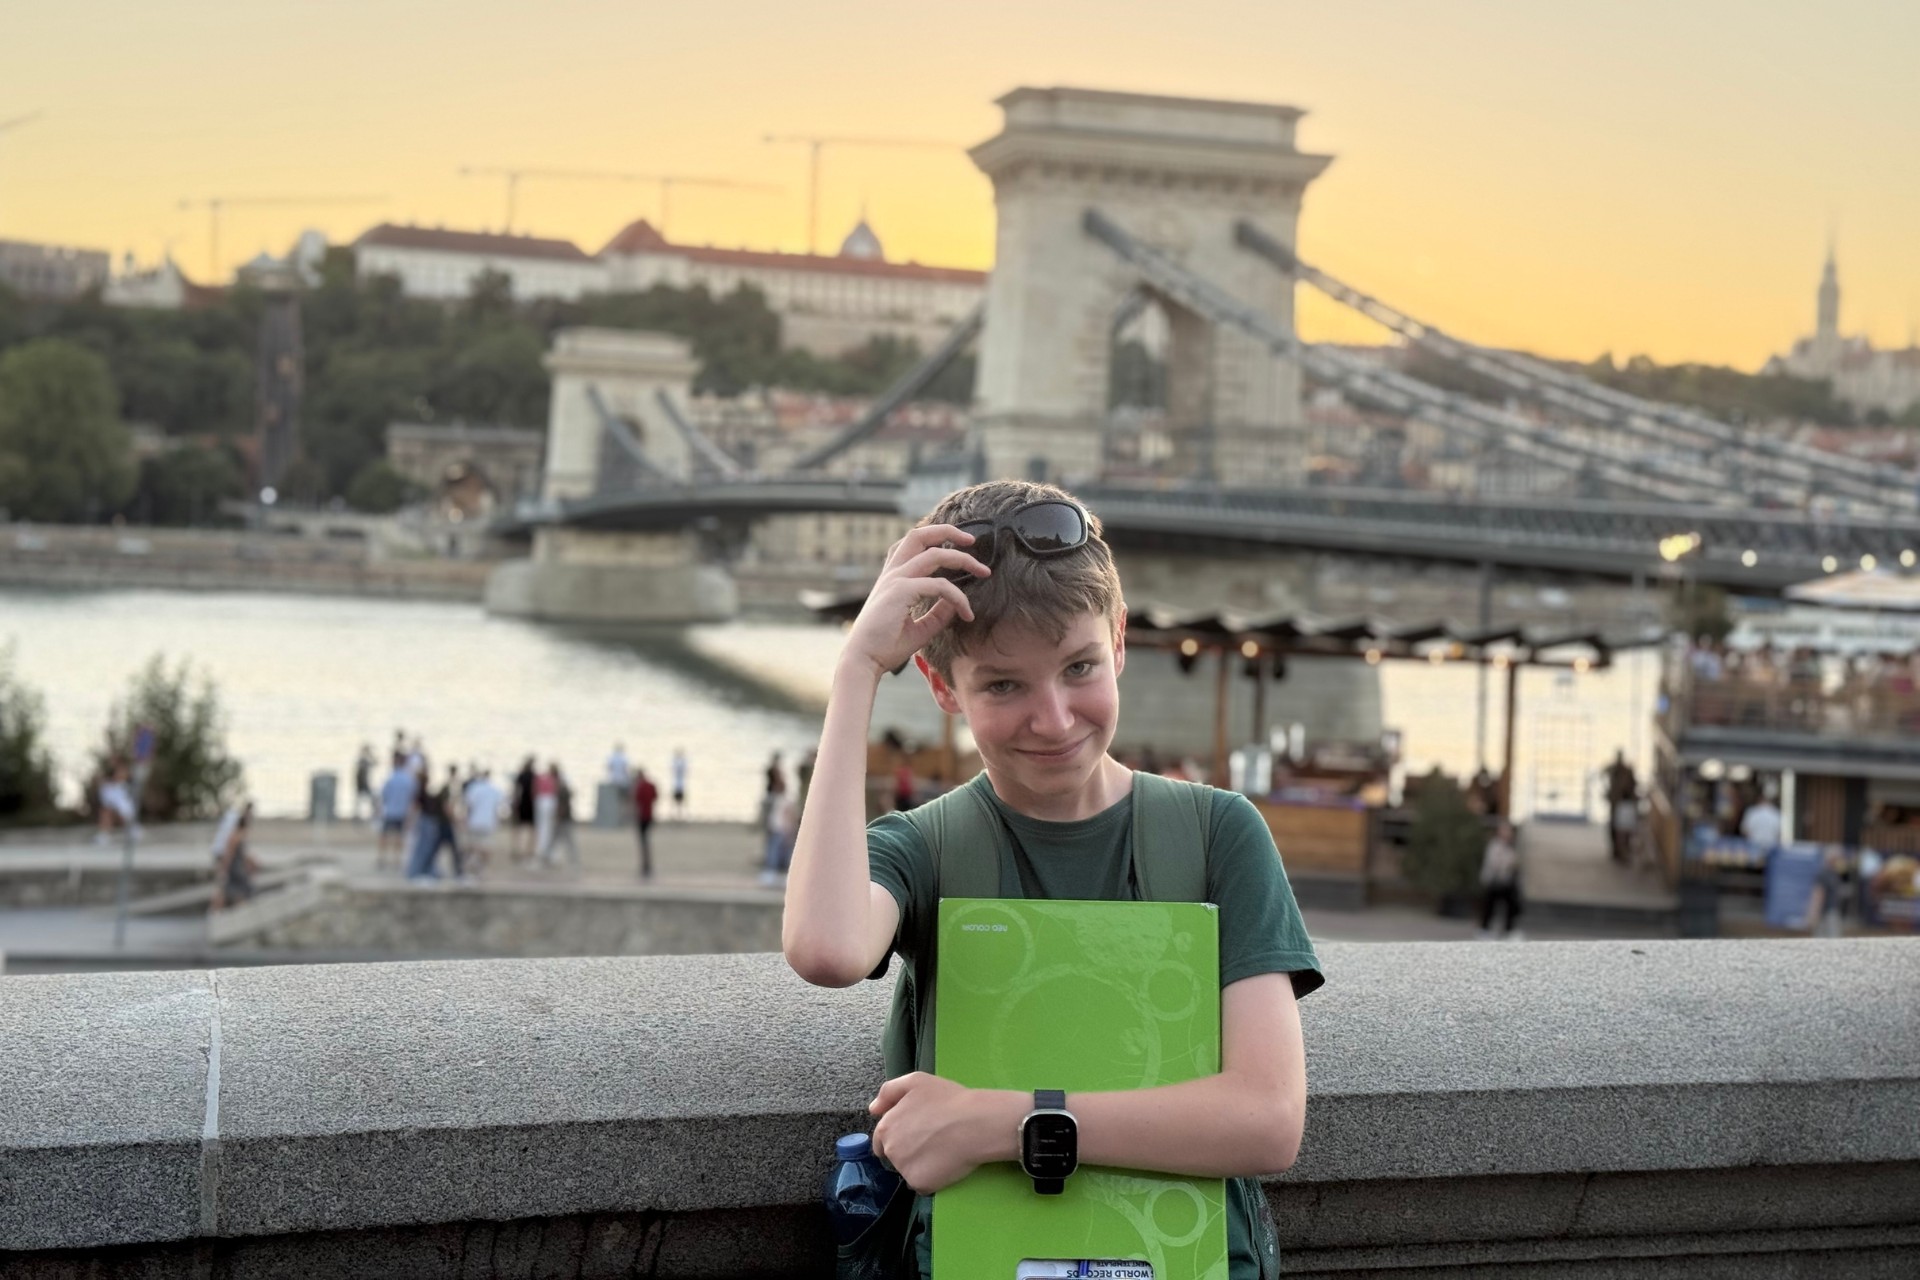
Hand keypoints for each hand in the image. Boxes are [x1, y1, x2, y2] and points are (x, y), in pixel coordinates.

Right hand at [841, 525, 990, 680]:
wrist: (864, 662)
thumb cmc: (886, 647)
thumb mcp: (919, 629)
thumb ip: (938, 614)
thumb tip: (957, 604)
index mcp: (892, 579)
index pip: (912, 546)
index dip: (936, 542)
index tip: (961, 552)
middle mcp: (892, 574)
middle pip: (919, 535)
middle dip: (948, 531)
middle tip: (972, 541)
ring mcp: (895, 580)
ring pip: (934, 553)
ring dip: (962, 558)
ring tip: (983, 571)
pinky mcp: (901, 591)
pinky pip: (939, 586)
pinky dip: (958, 596)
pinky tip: (967, 613)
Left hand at [869, 1072, 1000, 1193]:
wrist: (975, 1123)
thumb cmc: (947, 1099)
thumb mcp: (916, 1081)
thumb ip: (888, 1092)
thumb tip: (873, 1109)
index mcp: (886, 1126)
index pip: (882, 1140)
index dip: (900, 1136)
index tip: (918, 1133)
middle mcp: (890, 1150)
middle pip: (895, 1156)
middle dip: (909, 1150)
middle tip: (933, 1139)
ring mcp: (904, 1169)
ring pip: (908, 1170)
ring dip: (920, 1164)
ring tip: (942, 1150)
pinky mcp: (920, 1183)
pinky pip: (922, 1184)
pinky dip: (932, 1178)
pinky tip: (946, 1164)